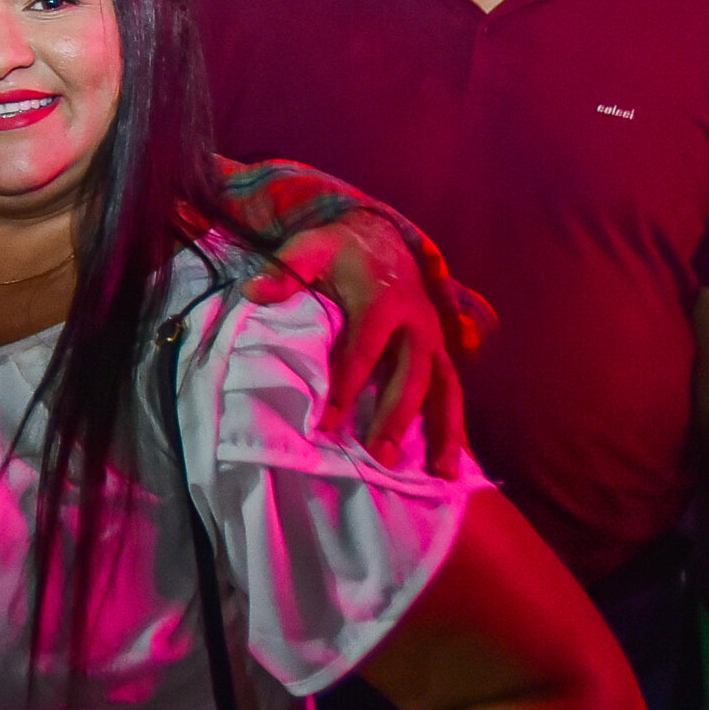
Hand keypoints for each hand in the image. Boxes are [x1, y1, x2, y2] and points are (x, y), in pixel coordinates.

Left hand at [245, 218, 464, 477]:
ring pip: (445, 386)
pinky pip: (453, 388)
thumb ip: (285, 270)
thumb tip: (253, 292)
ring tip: (440, 473)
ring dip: (444, 429)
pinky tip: (453, 459)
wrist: (379, 236)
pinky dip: (455, 423)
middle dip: (396, 417)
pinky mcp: (440, 350)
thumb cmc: (339, 249)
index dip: (346, 387)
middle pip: (410, 375)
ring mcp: (433, 338)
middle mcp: (417, 322)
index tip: (327, 424)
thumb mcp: (309, 248)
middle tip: (378, 455)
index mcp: (384, 300)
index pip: (363, 350)